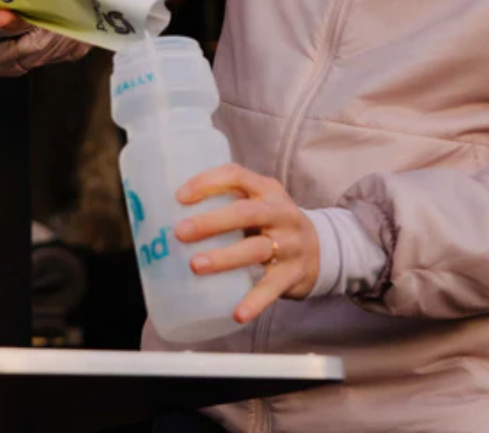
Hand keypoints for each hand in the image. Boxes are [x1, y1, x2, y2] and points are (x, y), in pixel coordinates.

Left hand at [174, 163, 319, 324]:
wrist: (320, 249)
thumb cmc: (271, 223)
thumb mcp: (257, 203)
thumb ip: (226, 203)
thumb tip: (168, 213)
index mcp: (266, 189)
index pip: (236, 175)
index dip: (208, 182)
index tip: (180, 196)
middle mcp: (280, 212)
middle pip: (245, 212)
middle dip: (212, 222)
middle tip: (180, 232)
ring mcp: (289, 243)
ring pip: (256, 249)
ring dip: (224, 258)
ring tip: (195, 265)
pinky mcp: (293, 273)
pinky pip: (272, 287)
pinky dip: (254, 301)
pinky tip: (237, 313)